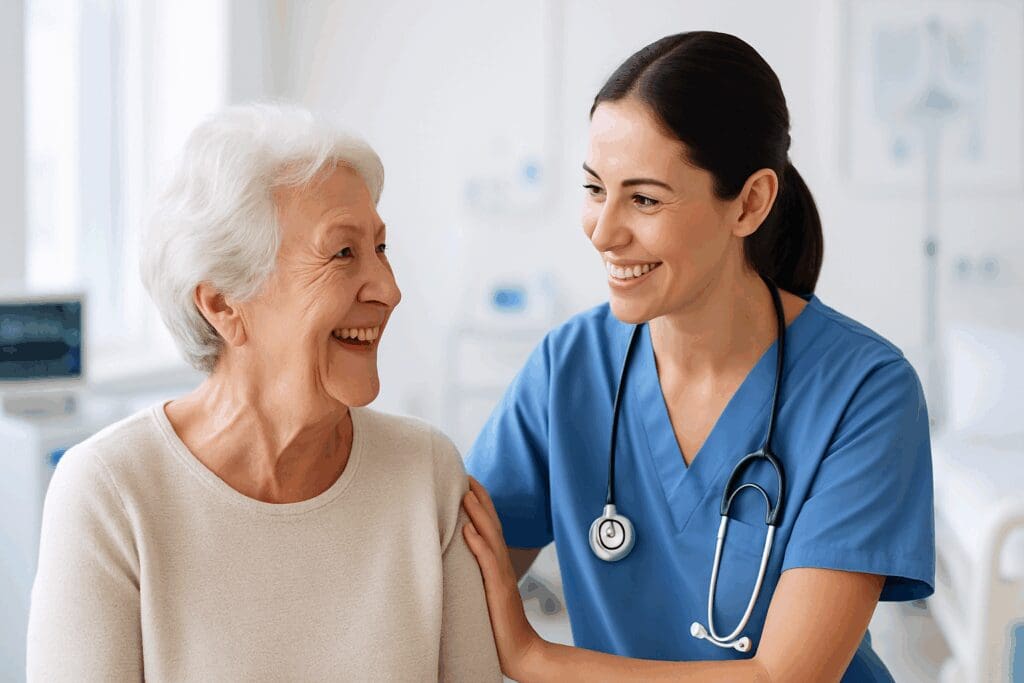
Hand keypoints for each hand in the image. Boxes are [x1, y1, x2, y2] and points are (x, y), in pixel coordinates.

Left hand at [462, 476, 545, 679]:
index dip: (480, 505)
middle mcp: (502, 565)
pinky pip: (488, 563)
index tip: (467, 484)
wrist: (520, 651)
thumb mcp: (485, 592)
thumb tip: (460, 554)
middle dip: (480, 499)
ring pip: (490, 537)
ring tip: (465, 494)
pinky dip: (478, 544)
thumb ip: (478, 572)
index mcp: (498, 564)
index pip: (490, 528)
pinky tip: (468, 530)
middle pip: (492, 524)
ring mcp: (501, 576)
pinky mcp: (498, 590)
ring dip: (478, 514)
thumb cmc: (499, 626)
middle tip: (466, 476)